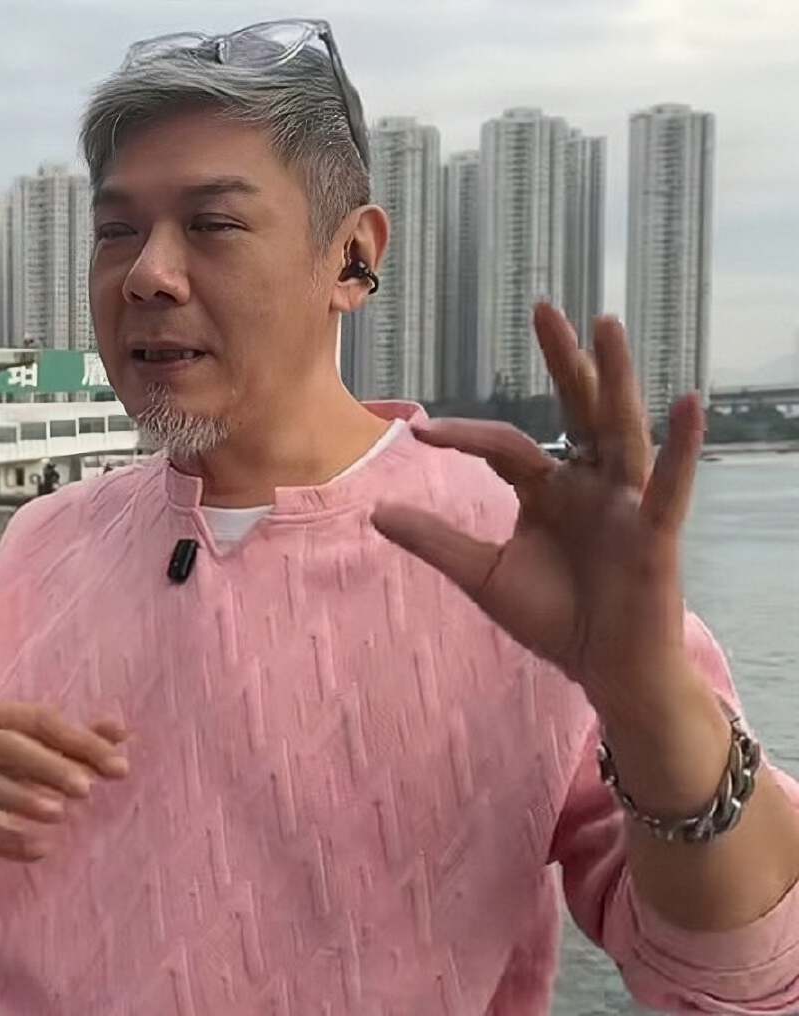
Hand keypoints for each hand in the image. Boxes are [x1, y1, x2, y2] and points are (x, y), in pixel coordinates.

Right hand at [0, 702, 128, 862]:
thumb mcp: (24, 745)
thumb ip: (71, 739)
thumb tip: (121, 731)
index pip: (40, 721)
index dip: (80, 740)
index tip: (119, 766)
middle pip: (5, 746)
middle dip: (46, 765)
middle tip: (86, 788)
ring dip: (21, 798)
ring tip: (59, 813)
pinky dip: (5, 841)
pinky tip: (40, 849)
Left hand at [371, 304, 703, 715]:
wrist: (603, 669)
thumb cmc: (555, 619)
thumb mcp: (483, 576)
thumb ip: (435, 542)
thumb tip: (376, 512)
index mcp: (549, 489)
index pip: (503, 445)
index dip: (463, 436)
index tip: (420, 430)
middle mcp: (590, 483)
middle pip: (575, 410)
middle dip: (562, 361)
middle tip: (543, 308)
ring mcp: (626, 501)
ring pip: (620, 429)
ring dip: (616, 377)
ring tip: (607, 324)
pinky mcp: (655, 531)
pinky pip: (671, 482)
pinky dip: (683, 445)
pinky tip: (688, 402)